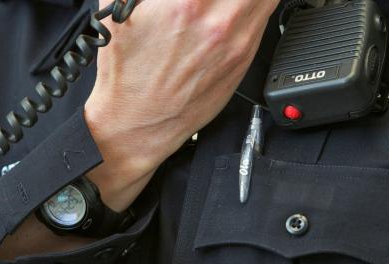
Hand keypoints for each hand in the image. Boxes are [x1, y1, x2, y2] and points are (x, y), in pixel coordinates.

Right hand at [85, 0, 281, 183]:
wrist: (138, 125)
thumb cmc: (127, 72)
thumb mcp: (122, 7)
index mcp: (186, 3)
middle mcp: (218, 19)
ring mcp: (237, 39)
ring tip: (227, 2)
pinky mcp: (245, 55)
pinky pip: (266, 11)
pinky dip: (258, 2)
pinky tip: (236, 6)